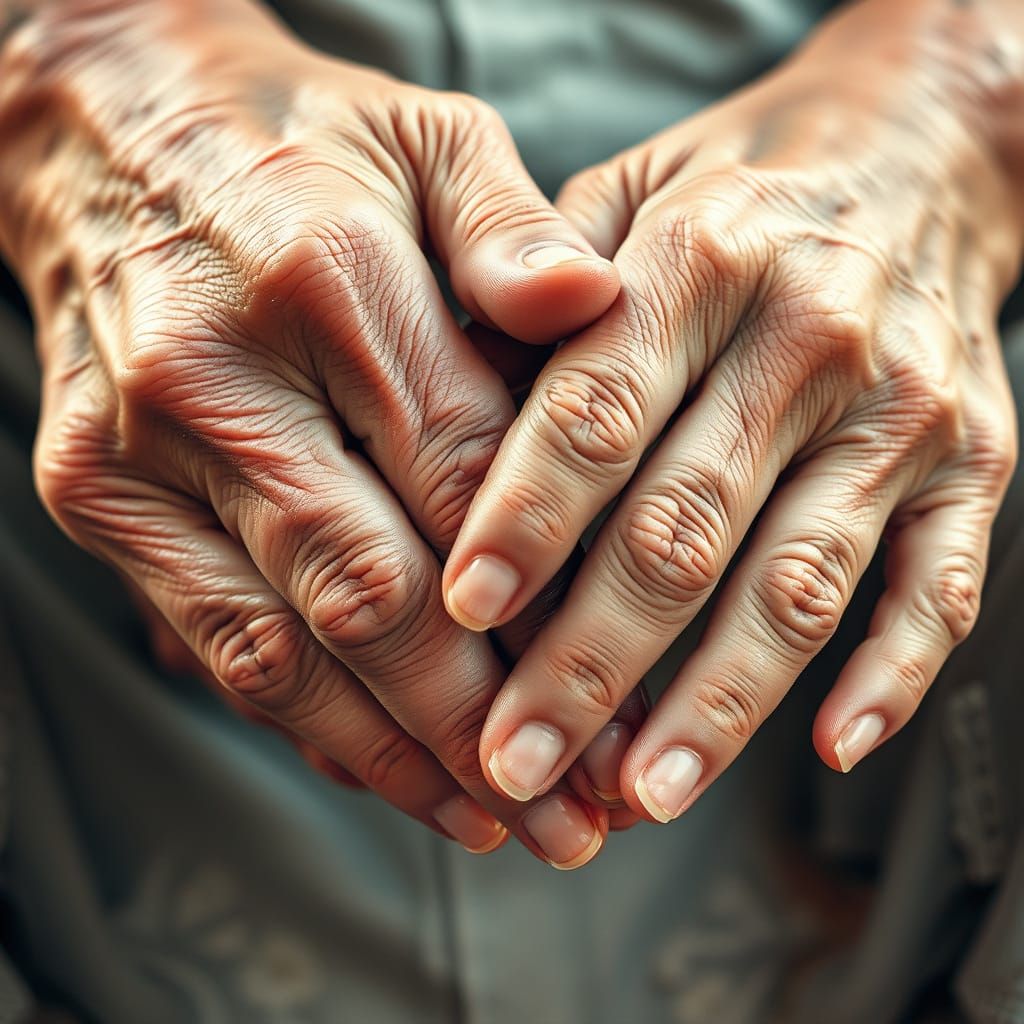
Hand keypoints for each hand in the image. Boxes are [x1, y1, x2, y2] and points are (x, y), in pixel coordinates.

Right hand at [0, 0, 625, 865]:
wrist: (108, 133)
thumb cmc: (302, 144)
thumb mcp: (426, 139)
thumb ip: (510, 229)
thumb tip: (593, 303)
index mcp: (330, 283)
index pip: (466, 481)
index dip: (550, 608)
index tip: (626, 700)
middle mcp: (222, 378)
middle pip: (377, 594)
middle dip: (484, 723)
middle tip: (578, 816)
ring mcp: (140, 450)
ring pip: (286, 650)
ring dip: (400, 759)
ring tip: (498, 825)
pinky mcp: (94, 496)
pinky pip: (211, 644)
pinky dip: (308, 725)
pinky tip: (388, 774)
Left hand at [444, 0, 1021, 819]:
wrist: (921, 145)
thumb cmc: (737, 187)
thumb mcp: (626, 194)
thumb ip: (538, 302)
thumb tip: (443, 418)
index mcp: (700, 260)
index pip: (597, 413)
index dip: (526, 521)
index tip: (461, 615)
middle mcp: (810, 336)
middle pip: (684, 527)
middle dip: (591, 660)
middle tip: (514, 760)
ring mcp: (903, 409)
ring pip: (798, 583)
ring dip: (716, 705)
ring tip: (639, 793)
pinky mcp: (977, 462)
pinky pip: (938, 588)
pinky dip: (889, 678)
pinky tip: (829, 750)